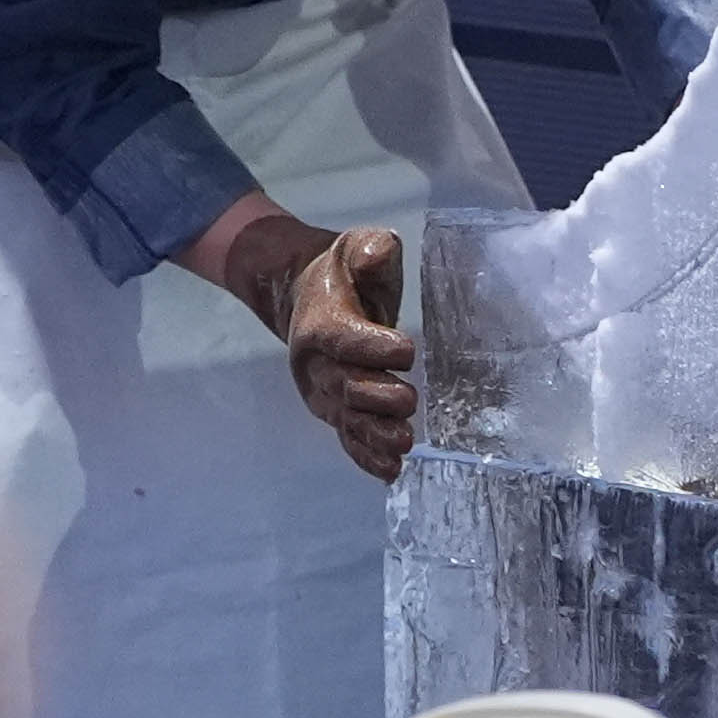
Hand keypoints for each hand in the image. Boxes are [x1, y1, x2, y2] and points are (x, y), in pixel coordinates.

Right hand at [204, 198, 417, 480]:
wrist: (309, 299)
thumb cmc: (344, 273)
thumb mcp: (356, 246)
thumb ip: (368, 249)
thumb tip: (374, 257)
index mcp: (320, 322)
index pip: (344, 339)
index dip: (373, 347)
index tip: (407, 349)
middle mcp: (315, 364)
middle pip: (346, 386)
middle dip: (377, 398)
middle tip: (408, 400)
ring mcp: (324, 393)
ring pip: (348, 419)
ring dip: (375, 435)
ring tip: (403, 444)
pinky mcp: (335, 412)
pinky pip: (348, 438)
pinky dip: (367, 457)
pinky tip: (391, 471)